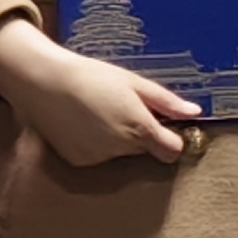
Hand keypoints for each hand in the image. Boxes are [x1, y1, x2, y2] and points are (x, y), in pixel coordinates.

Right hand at [0, 17, 197, 178]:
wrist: (43, 81)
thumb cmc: (91, 75)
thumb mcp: (133, 82)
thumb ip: (166, 102)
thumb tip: (195, 113)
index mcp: (139, 128)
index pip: (171, 151)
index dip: (171, 140)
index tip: (165, 128)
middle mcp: (121, 148)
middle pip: (145, 150)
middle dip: (141, 135)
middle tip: (122, 109)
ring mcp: (98, 158)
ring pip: (121, 154)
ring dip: (117, 140)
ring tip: (98, 113)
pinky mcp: (79, 162)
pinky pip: (98, 157)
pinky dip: (96, 145)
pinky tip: (83, 123)